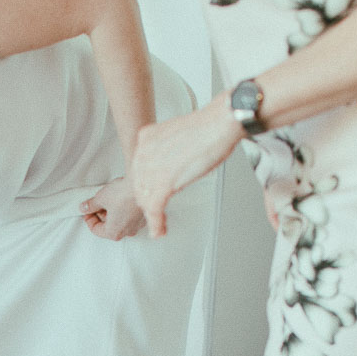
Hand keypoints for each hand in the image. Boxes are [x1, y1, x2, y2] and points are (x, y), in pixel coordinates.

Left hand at [79, 177, 146, 240]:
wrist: (144, 185)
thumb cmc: (125, 194)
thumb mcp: (101, 198)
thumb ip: (91, 205)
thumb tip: (86, 207)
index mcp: (114, 233)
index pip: (96, 230)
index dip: (89, 219)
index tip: (87, 211)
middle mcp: (127, 232)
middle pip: (108, 227)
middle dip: (101, 215)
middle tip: (96, 204)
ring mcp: (137, 225)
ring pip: (120, 222)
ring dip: (112, 213)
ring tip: (108, 199)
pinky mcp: (144, 217)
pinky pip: (129, 217)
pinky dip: (123, 211)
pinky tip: (120, 199)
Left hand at [131, 92, 245, 236]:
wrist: (218, 125)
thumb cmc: (207, 128)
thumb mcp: (176, 134)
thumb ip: (165, 148)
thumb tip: (168, 162)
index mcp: (146, 138)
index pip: (138, 168)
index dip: (145, 184)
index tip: (151, 193)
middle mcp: (144, 152)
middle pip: (139, 185)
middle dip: (148, 201)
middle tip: (156, 212)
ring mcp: (152, 168)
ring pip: (145, 199)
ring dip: (152, 215)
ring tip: (159, 224)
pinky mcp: (164, 182)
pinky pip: (154, 208)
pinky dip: (157, 223)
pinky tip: (159, 230)